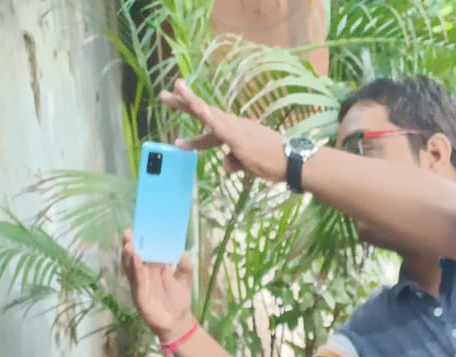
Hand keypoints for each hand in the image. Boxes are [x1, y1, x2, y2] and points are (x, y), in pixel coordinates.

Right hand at [121, 231, 193, 341]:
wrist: (178, 323)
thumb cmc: (179, 301)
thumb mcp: (184, 281)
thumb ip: (185, 267)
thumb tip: (184, 252)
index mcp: (155, 267)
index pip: (147, 250)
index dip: (143, 240)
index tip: (140, 227)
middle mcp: (145, 273)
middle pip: (134, 256)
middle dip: (130, 244)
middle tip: (128, 232)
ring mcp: (140, 283)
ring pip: (131, 266)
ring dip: (129, 255)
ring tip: (129, 244)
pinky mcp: (139, 294)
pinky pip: (136, 280)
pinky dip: (135, 269)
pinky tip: (136, 258)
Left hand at [162, 78, 286, 182]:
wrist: (292, 162)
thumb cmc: (274, 164)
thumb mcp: (249, 165)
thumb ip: (235, 163)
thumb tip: (224, 166)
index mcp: (233, 131)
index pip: (209, 121)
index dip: (193, 112)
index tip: (176, 102)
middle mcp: (232, 125)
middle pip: (203, 112)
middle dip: (183, 103)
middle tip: (163, 96)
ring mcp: (234, 129)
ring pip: (208, 113)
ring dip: (191, 102)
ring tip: (173, 92)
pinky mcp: (237, 136)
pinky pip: (218, 125)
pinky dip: (207, 115)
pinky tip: (197, 107)